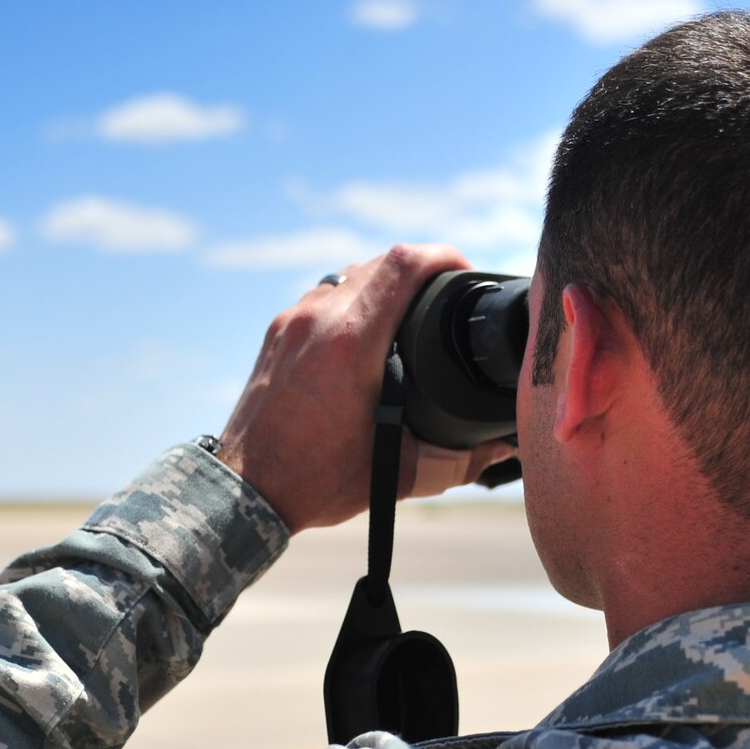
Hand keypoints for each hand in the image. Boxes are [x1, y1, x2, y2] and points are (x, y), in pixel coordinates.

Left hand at [217, 243, 517, 533]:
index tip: (465, 271)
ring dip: (382, 284)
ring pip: (348, 276)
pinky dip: (351, 303)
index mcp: (352, 341)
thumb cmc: (317, 481)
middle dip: (418, 270)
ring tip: (409, 313)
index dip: (444, 256)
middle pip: (379, 261)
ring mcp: (291, 322)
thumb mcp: (401, 473)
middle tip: (444, 295)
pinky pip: (322, 298)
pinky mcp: (275, 334)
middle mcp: (318, 319)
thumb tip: (504, 450)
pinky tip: (365, 334)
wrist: (246, 492)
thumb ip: (460, 460)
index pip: (405, 263)